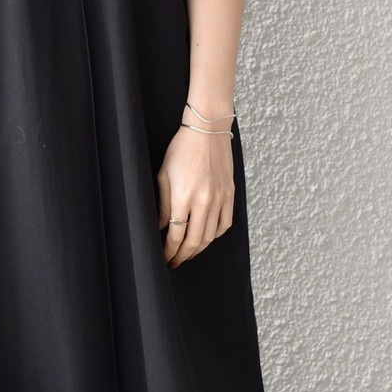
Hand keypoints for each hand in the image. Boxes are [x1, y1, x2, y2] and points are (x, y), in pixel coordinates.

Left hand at [156, 126, 234, 266]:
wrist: (208, 130)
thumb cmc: (182, 150)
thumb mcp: (164, 176)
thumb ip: (163, 205)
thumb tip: (161, 228)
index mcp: (184, 197)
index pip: (176, 234)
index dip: (169, 250)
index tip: (165, 257)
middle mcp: (204, 201)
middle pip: (194, 240)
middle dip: (183, 255)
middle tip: (175, 261)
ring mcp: (220, 199)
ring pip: (210, 236)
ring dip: (198, 249)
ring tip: (188, 253)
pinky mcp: (230, 194)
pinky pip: (224, 224)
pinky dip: (215, 235)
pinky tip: (206, 238)